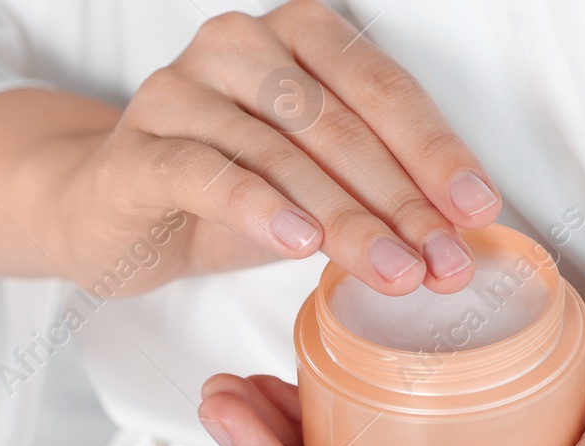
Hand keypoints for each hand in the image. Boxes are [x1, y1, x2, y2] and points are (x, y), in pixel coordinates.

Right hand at [0, 0, 500, 295]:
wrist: (107, 214)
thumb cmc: (222, 192)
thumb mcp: (311, 184)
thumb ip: (374, 193)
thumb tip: (461, 242)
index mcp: (294, 36)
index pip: (380, 87)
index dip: (436, 152)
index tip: (477, 212)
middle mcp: (236, 45)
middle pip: (335, 122)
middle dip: (399, 200)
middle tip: (442, 261)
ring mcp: (178, 91)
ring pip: (277, 151)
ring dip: (343, 218)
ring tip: (390, 270)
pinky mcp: (134, 149)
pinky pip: (204, 173)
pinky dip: (257, 207)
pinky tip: (298, 244)